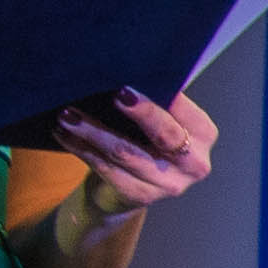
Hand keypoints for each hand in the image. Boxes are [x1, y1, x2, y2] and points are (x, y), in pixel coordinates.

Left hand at [42, 87, 221, 218]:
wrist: (134, 187)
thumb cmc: (147, 142)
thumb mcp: (160, 122)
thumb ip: (156, 102)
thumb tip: (125, 71)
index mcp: (203, 134)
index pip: (184, 113)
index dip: (160, 101)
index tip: (131, 86)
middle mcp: (194, 162)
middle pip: (164, 135)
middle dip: (138, 113)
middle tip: (112, 95)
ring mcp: (169, 184)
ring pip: (126, 153)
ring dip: (93, 131)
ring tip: (68, 115)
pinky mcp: (141, 195)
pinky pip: (106, 168)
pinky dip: (81, 148)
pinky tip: (63, 134)